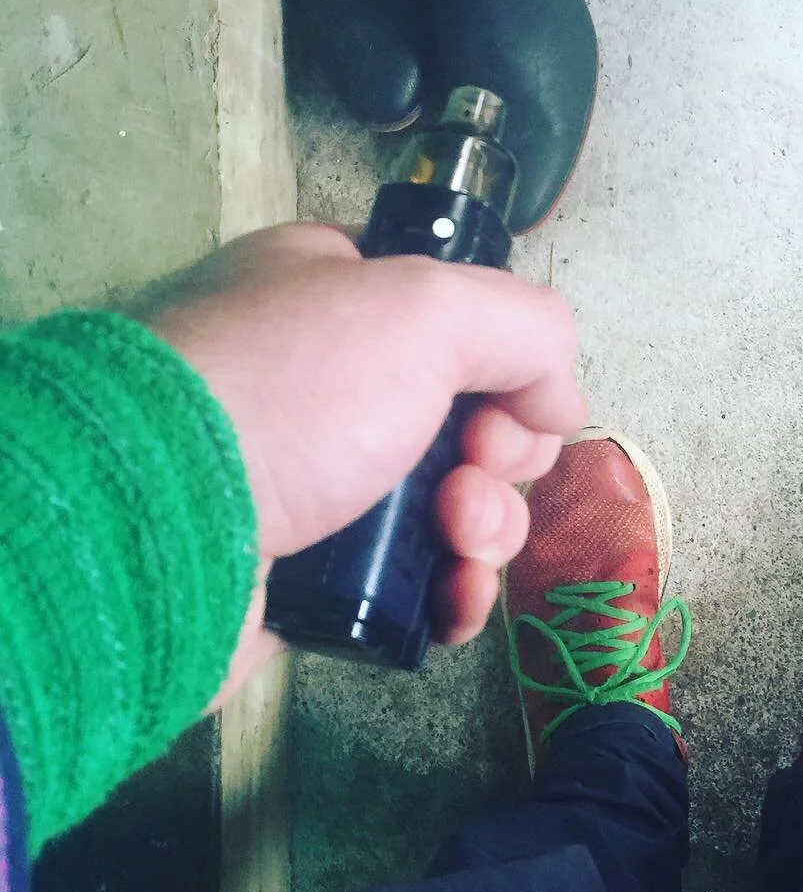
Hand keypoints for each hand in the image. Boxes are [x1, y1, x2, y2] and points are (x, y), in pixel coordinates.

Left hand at [141, 223, 586, 704]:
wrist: (153, 530)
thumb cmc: (291, 392)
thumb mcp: (426, 308)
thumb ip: (525, 326)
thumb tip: (558, 399)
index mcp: (332, 291)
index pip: (457, 316)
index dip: (509, 362)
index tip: (516, 401)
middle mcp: (323, 381)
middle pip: (470, 417)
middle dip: (502, 453)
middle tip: (478, 468)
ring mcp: (315, 479)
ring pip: (452, 504)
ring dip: (486, 526)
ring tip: (458, 537)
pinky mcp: (309, 572)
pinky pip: (412, 580)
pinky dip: (450, 591)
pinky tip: (454, 600)